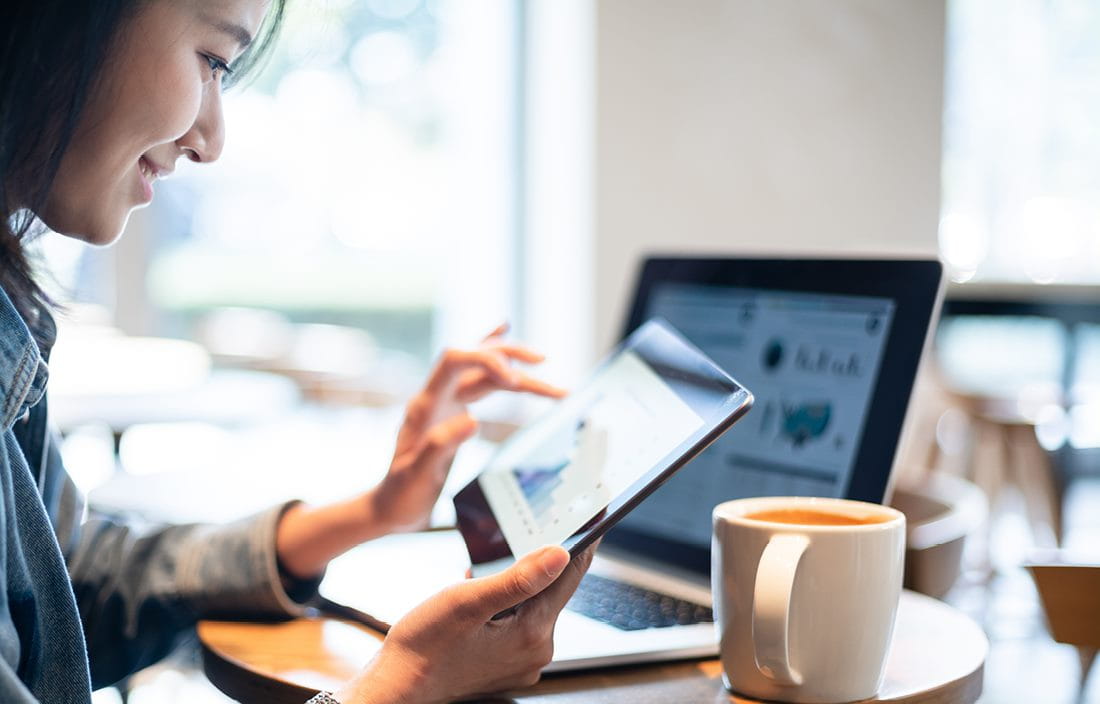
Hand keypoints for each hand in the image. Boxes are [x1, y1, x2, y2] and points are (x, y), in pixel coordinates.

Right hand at [337, 544, 595, 703]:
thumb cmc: (423, 647)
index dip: (582, 542)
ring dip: (516, 582)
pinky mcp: (507, 664)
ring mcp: (522, 661)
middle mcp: (536, 652)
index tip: (594, 517)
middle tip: (529, 530)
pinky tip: (479, 593)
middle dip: (537, 561)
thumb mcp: (467, 602)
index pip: (569, 577)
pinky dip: (504, 602)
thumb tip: (561, 554)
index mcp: (533, 635)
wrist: (396, 687)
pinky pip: (517, 621)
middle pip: (552, 590)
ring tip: (488, 570)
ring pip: (533, 605)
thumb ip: (517, 579)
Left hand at [371, 323, 565, 532]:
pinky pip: (478, 377)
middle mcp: (436, 396)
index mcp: (425, 406)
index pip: (454, 360)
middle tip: (542, 363)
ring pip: (484, 371)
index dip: (485, 360)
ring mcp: (445, 401)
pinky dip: (494, 358)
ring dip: (516, 368)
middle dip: (509, 356)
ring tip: (547, 372)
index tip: (514, 380)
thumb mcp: (417, 477)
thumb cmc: (402, 494)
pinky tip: (503, 333)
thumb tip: (472, 420)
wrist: (392, 505)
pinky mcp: (455, 409)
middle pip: (474, 356)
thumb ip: (440, 446)